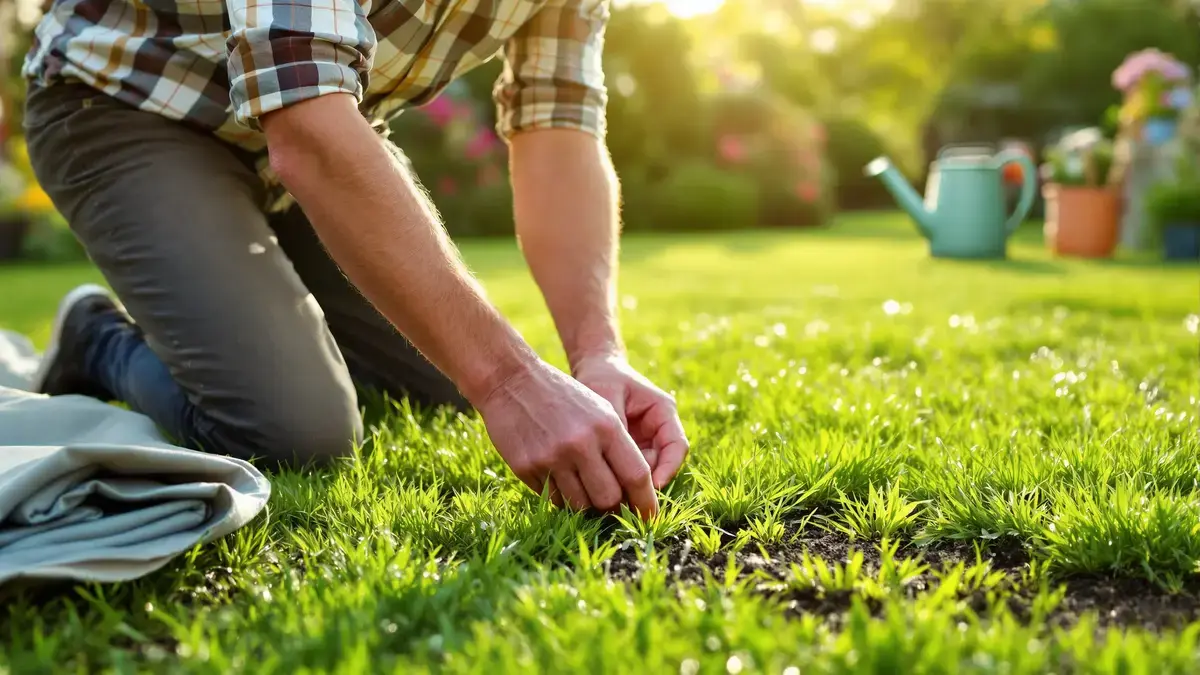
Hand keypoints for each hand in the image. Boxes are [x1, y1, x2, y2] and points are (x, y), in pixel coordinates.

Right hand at [477, 360, 657, 517]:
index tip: (650, 516)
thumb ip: (617, 447)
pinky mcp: (527, 468)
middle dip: (613, 506)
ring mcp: (551, 458)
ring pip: (580, 505)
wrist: (510, 381)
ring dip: (585, 504)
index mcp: (606, 427)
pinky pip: (553, 498)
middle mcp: (580, 444)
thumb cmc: (563, 397)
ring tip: (582, 486)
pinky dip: (560, 496)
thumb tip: (632, 490)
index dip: (646, 501)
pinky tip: (557, 476)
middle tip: (611, 503)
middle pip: (609, 499)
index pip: (636, 475)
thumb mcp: (598, 410)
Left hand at [571, 354, 688, 489]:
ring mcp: (645, 440)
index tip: (651, 485)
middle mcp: (659, 429)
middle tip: (626, 500)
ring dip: (630, 483)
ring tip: (610, 494)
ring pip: (645, 471)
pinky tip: (601, 485)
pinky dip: (618, 479)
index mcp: (663, 411)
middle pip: (661, 464)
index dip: (668, 468)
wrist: (591, 370)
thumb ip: (616, 426)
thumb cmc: (601, 378)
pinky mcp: (629, 449)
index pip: (677, 446)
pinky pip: (629, 470)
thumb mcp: (607, 397)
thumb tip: (619, 461)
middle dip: (646, 482)